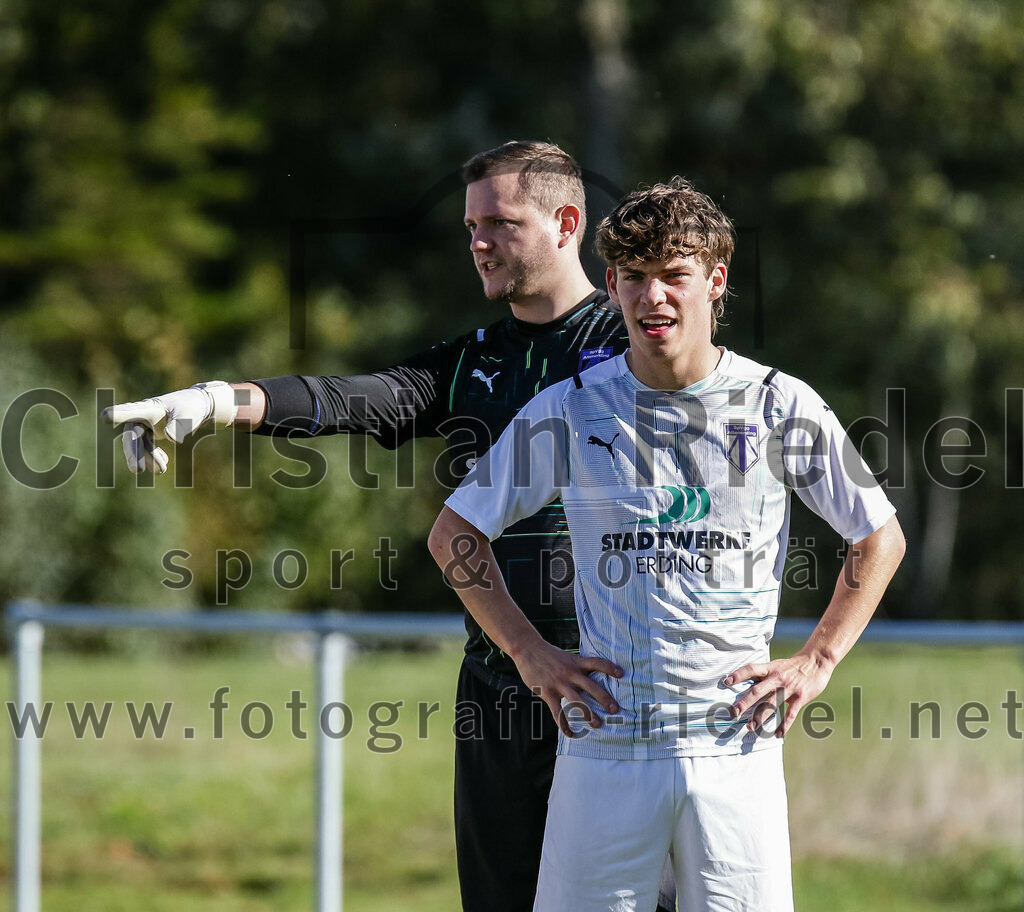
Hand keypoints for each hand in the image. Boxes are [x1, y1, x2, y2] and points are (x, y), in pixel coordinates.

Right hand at [102, 381, 237, 473]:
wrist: (197, 407)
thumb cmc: (191, 408)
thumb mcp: (189, 415)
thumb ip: (179, 425)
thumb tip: (170, 438)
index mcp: (150, 407)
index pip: (132, 411)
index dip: (119, 414)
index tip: (105, 416)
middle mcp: (142, 416)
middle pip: (131, 435)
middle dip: (133, 453)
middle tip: (136, 470)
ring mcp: (144, 425)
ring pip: (138, 444)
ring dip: (147, 458)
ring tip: (161, 470)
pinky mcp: (149, 434)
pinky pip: (146, 447)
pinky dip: (153, 457)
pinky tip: (164, 462)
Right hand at [512, 640, 622, 736]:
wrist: (527, 649)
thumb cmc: (548, 654)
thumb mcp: (566, 656)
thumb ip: (577, 666)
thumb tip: (590, 676)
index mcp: (576, 662)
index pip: (597, 663)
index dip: (610, 668)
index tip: (622, 674)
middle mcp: (570, 673)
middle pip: (592, 687)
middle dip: (605, 699)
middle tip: (616, 710)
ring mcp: (559, 683)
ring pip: (577, 701)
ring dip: (589, 714)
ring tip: (598, 724)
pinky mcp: (548, 693)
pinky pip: (558, 712)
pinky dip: (564, 724)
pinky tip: (570, 733)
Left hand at [726, 651, 834, 736]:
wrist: (817, 660)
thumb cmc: (793, 665)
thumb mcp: (777, 665)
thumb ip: (764, 675)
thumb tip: (747, 686)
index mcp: (770, 668)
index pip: (751, 669)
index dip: (738, 674)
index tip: (726, 682)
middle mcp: (777, 678)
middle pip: (757, 690)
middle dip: (744, 702)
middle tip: (733, 712)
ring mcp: (789, 688)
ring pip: (771, 704)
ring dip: (760, 717)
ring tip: (750, 728)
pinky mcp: (801, 697)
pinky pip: (790, 714)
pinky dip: (784, 725)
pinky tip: (777, 734)